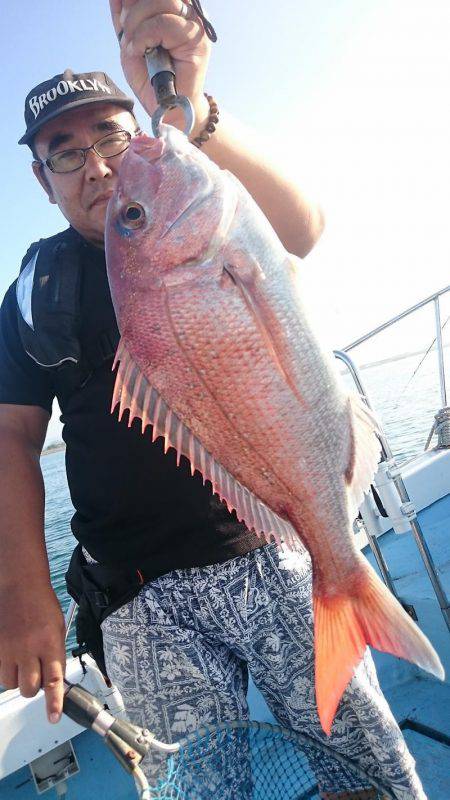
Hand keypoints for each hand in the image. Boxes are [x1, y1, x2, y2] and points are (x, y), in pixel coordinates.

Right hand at [0, 585, 65, 723]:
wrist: (19, 584)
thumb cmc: (41, 604)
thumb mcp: (57, 626)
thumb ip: (55, 652)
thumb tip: (53, 679)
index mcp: (50, 642)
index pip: (53, 680)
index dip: (54, 702)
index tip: (54, 717)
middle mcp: (28, 649)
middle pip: (29, 689)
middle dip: (33, 687)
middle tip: (35, 671)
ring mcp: (8, 650)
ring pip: (12, 684)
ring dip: (17, 678)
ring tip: (21, 660)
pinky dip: (5, 669)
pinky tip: (10, 654)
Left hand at [109, 0, 210, 130]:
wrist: (166, 110)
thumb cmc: (151, 80)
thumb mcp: (131, 42)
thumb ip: (125, 18)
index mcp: (174, 10)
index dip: (135, 1)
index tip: (122, 16)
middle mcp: (187, 14)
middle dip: (133, 10)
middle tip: (126, 32)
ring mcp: (195, 26)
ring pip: (161, 3)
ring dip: (137, 23)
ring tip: (134, 45)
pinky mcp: (197, 41)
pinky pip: (165, 24)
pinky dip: (144, 36)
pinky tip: (139, 50)